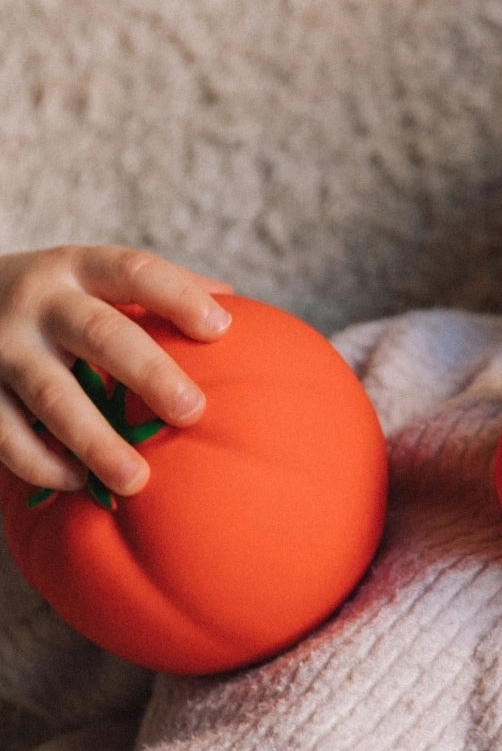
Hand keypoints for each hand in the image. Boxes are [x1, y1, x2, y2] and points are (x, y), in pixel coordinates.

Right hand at [0, 246, 232, 495]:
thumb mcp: (89, 276)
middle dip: (149, 373)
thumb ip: (151, 287)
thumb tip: (230, 299)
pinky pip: (7, 433)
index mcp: (78, 269)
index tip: (220, 330)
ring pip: (53, 395)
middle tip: (192, 412)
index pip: (134, 272)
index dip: (178, 297)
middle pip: (100, 334)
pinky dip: (42, 462)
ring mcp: (3, 347)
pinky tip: (78, 481)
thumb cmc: (54, 298)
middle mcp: (39, 303)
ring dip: (95, 441)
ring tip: (137, 479)